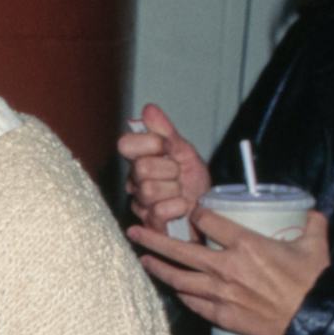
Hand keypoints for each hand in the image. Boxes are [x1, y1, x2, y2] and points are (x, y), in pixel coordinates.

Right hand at [118, 102, 211, 233]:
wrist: (208, 213)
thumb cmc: (194, 184)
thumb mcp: (185, 152)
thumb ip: (165, 131)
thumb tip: (148, 108)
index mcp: (140, 160)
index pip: (125, 144)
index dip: (151, 144)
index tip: (168, 149)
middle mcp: (135, 181)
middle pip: (141, 167)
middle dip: (169, 170)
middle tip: (179, 176)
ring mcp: (140, 204)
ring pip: (148, 190)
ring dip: (174, 191)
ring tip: (181, 193)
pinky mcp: (149, 226)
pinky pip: (158, 211)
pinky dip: (177, 207)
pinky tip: (182, 208)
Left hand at [127, 207, 330, 334]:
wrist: (312, 323)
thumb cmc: (313, 283)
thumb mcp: (314, 245)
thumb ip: (311, 224)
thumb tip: (311, 214)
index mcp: (246, 244)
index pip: (207, 220)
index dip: (197, 212)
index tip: (194, 211)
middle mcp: (226, 267)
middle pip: (179, 249)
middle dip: (153, 239)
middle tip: (135, 231)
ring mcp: (221, 293)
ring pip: (178, 278)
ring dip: (158, 268)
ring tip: (143, 259)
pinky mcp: (222, 315)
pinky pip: (192, 302)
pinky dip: (181, 293)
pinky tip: (173, 288)